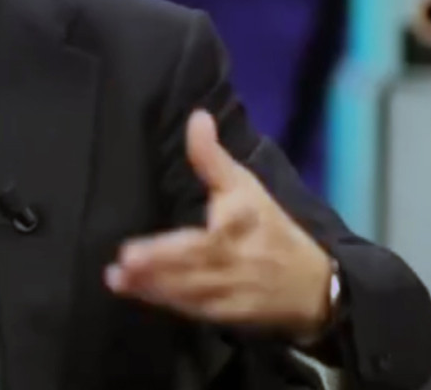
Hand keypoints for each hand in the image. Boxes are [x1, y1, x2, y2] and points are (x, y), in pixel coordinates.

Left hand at [105, 110, 332, 340]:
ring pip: (190, 291)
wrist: (314, 284)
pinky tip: (138, 292)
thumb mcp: (244, 186)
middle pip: (194, 267)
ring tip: (116, 279)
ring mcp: (232, 292)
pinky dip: (166, 303)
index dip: (177, 243)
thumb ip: (212, 157)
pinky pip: (194, 309)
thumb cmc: (270, 226)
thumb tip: (196, 116)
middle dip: (158, 267)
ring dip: (153, 287)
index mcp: (240, 226)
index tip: (143, 243)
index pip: (209, 235)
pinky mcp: (228, 314)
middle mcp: (236, 261)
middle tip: (122, 263)